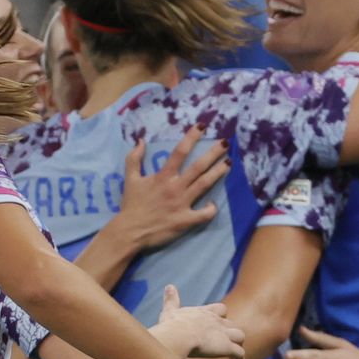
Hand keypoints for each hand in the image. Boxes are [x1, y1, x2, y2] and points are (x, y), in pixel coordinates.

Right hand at [111, 127, 229, 250]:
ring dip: (218, 173)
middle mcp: (175, 187)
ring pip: (204, 185)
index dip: (192, 137)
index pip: (180, 152)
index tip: (203, 126)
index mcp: (162, 177)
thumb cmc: (131, 205)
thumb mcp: (130, 179)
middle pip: (198, 166)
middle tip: (226, 143)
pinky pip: (204, 214)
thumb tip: (141, 140)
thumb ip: (134, 159)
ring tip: (229, 163)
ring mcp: (182, 204)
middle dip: (213, 153)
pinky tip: (213, 203)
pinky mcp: (186, 220)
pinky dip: (211, 209)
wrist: (130, 232)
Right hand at [155, 285, 245, 358]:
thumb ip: (171, 299)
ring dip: (236, 343)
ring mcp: (224, 334)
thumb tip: (169, 286)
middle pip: (230, 324)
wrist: (179, 335)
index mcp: (205, 313)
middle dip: (228, 332)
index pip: (220, 309)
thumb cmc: (173, 325)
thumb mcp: (171, 311)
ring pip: (240, 336)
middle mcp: (217, 322)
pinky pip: (240, 354)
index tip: (215, 324)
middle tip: (221, 342)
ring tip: (230, 354)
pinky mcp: (227, 347)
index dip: (219, 316)